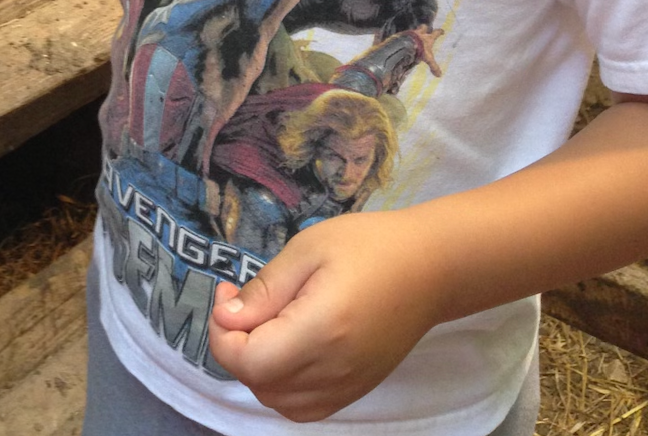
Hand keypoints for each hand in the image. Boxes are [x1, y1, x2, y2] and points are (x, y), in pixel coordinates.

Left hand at [208, 210, 443, 421]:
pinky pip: (304, 407)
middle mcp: (333, 371)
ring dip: (256, 368)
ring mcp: (347, 387)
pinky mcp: (356, 390)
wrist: (431, 268)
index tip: (227, 292)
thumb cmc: (369, 245)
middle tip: (240, 301)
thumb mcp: (309, 249)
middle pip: (260, 384)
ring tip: (263, 322)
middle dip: (235, 346)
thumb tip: (228, 317)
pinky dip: (282, 386)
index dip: (223, 333)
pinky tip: (285, 348)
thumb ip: (266, 288)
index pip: (250, 361)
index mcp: (321, 330)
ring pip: (279, 402)